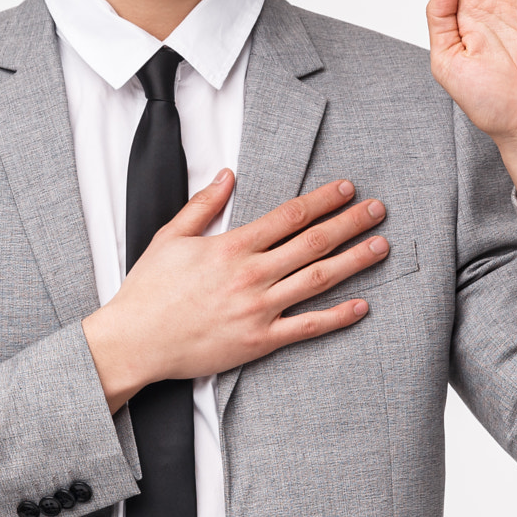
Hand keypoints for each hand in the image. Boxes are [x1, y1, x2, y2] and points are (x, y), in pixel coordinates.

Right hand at [83, 172, 390, 411]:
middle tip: (378, 210)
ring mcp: (258, 309)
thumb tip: (227, 175)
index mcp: (230, 246)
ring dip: (353, 261)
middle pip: (312, 242)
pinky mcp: (259, 340)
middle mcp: (250, 275)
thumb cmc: (149, 291)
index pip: (289, 216)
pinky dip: (337, 316)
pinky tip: (363, 305)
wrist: (135, 341)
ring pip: (317, 280)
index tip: (347, 189)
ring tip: (381, 246)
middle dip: (350, 223)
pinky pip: (307, 327)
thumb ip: (203, 205)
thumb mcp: (170, 237)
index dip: (322, 200)